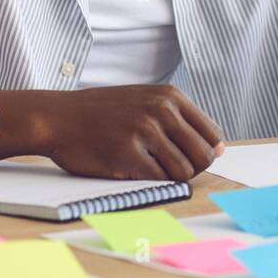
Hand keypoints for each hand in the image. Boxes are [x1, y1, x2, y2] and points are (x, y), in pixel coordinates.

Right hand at [41, 85, 224, 180]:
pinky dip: (150, 181)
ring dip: (170, 177)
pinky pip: (159, 179)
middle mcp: (161, 111)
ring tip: (148, 166)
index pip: (213, 134)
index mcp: (170, 96)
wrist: (58, 117)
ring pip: (184, 171)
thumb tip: (219, 148)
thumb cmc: (103, 112)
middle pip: (204, 155)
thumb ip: (181, 119)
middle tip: (168, 168)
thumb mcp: (145, 100)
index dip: (206, 152)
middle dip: (193, 168)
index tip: (188, 157)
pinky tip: (131, 168)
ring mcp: (145, 132)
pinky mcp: (128, 155)